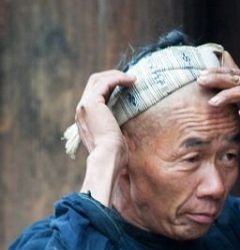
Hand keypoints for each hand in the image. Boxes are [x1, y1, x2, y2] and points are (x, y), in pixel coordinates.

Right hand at [76, 71, 134, 205]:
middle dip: (112, 78)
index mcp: (86, 119)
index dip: (110, 88)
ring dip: (116, 76)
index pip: (95, 95)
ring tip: (133, 79)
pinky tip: (131, 81)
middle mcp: (82, 110)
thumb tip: (127, 131)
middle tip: (130, 80)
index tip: (126, 88)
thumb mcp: (115, 139)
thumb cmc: (115, 156)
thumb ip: (116, 129)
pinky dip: (118, 79)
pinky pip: (105, 82)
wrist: (108, 158)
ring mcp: (84, 105)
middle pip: (94, 83)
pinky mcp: (92, 102)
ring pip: (98, 79)